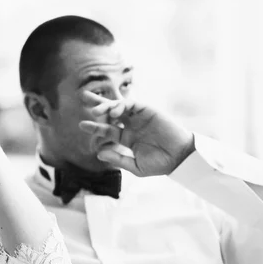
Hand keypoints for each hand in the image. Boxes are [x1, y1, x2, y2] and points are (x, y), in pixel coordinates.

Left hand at [79, 91, 195, 175]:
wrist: (180, 158)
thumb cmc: (160, 164)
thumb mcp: (135, 166)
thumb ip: (117, 159)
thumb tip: (98, 153)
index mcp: (127, 138)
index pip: (108, 130)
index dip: (95, 127)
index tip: (82, 125)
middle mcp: (131, 126)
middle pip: (111, 112)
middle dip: (98, 104)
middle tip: (83, 97)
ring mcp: (139, 118)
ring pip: (119, 106)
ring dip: (107, 106)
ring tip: (96, 111)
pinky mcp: (148, 111)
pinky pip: (131, 104)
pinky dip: (121, 105)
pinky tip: (114, 111)